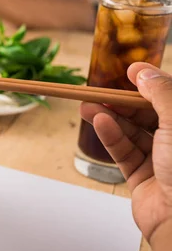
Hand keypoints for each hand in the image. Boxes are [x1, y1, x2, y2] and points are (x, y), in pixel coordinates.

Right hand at [80, 62, 171, 241]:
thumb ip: (161, 93)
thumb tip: (144, 72)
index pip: (171, 100)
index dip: (151, 84)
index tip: (130, 71)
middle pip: (149, 116)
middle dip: (123, 102)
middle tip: (99, 91)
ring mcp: (163, 163)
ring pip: (133, 133)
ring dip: (111, 118)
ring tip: (86, 106)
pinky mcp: (144, 179)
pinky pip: (125, 152)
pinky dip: (111, 137)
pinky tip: (99, 123)